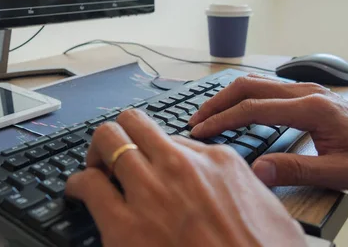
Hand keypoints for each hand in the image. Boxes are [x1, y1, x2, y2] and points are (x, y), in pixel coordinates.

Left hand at [65, 110, 305, 246]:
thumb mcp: (269, 213)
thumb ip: (245, 187)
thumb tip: (229, 184)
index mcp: (219, 162)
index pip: (174, 139)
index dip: (157, 153)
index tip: (151, 164)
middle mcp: (181, 167)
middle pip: (135, 123)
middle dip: (121, 134)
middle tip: (114, 155)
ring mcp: (152, 191)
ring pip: (108, 138)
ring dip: (97, 152)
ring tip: (95, 169)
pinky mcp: (125, 225)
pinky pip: (88, 184)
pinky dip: (78, 183)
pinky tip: (78, 192)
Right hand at [189, 76, 347, 198]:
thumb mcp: (342, 174)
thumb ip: (298, 171)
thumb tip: (257, 169)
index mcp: (312, 108)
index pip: (253, 108)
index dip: (222, 120)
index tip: (201, 132)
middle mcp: (307, 92)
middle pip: (248, 85)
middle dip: (217, 102)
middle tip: (196, 121)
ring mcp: (308, 91)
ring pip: (255, 82)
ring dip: (228, 96)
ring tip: (209, 115)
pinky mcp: (309, 96)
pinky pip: (267, 88)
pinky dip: (243, 97)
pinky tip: (236, 110)